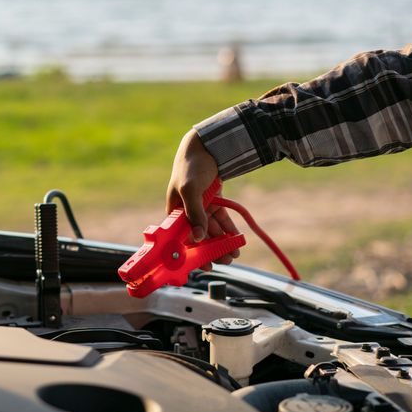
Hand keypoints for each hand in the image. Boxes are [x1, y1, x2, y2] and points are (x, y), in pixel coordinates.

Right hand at [166, 129, 239, 267]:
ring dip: (222, 242)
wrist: (205, 146)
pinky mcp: (213, 203)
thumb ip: (194, 213)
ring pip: (211, 230)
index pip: (181, 238)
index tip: (203, 266)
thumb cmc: (190, 166)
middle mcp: (186, 213)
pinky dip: (228, 230)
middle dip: (212, 250)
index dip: (191, 253)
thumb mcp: (190, 190)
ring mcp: (200, 208)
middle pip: (199, 237)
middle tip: (225, 261)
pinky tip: (237, 239)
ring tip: (234, 253)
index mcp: (174, 212)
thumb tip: (198, 238)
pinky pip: (220, 220)